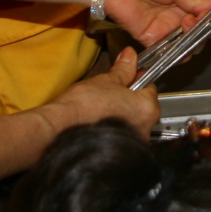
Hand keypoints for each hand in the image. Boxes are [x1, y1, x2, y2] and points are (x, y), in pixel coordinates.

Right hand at [39, 47, 159, 139]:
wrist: (61, 130)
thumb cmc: (84, 106)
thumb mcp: (106, 81)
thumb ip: (123, 69)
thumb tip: (130, 56)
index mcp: (147, 108)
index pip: (149, 89)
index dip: (136, 81)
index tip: (126, 80)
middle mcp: (145, 129)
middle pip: (142, 108)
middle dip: (129, 100)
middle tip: (111, 94)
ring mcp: (133, 144)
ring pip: (132, 124)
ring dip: (122, 117)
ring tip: (102, 110)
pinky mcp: (120, 155)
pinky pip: (121, 138)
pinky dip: (113, 132)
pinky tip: (99, 124)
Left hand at [95, 0, 210, 44]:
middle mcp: (180, 9)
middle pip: (206, 24)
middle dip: (210, 24)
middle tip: (205, 18)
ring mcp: (168, 25)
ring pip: (192, 40)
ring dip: (196, 36)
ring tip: (187, 23)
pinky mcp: (154, 38)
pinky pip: (172, 50)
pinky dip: (181, 51)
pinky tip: (181, 41)